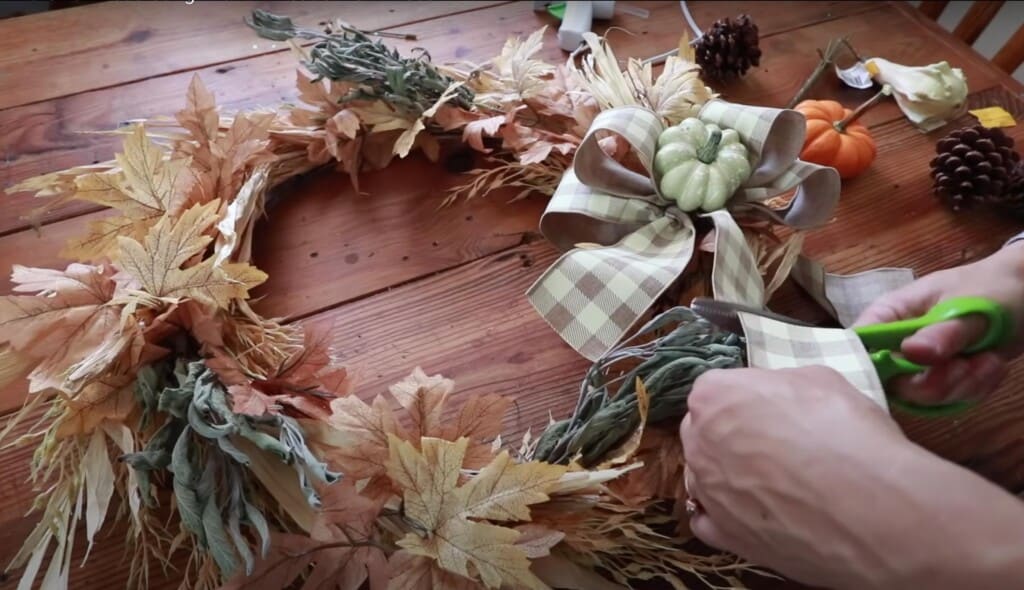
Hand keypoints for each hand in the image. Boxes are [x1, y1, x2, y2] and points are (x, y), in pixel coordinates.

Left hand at [680, 366, 1023, 589]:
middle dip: (732, 434)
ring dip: (727, 475)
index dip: (749, 399)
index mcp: (715, 396)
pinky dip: (725, 516)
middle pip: (707, 432)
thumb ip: (784, 385)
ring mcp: (707, 493)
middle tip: (777, 445)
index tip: (776, 410)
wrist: (869, 509)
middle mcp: (699, 443)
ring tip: (773, 484)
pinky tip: (754, 513)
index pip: (719, 390)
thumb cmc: (846, 432)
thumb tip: (779, 396)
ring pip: (705, 477)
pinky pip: (709, 521)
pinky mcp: (723, 536)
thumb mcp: (821, 380)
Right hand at [854, 241, 1023, 404]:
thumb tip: (910, 353)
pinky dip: (976, 388)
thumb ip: (941, 332)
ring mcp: (920, 362)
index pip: (859, 345)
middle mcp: (897, 342)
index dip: (871, 366)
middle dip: (935, 383)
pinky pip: (950, 398)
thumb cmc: (993, 288)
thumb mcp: (970, 308)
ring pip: (924, 396)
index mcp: (890, 314)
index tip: (907, 375)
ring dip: (963, 385)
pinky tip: (991, 365)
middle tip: (965, 367)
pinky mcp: (943, 378)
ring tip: (988, 361)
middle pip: (892, 381)